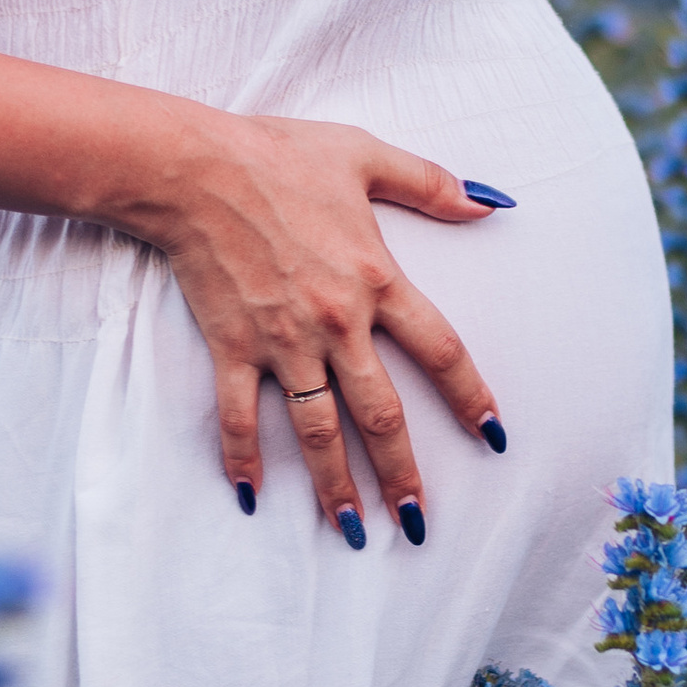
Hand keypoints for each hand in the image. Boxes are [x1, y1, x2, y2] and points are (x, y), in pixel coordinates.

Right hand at [125, 115, 510, 542]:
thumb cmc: (277, 154)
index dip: (470, 397)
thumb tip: (489, 202)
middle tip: (418, 521)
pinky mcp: (233, 347)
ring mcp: (282, 342)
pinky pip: (239, 416)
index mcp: (377, 279)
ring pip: (317, 429)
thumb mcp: (364, 155)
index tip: (492, 436)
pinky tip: (251, 496)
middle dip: (403, 473)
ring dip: (336, 485)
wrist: (194, 168)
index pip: (440, 351)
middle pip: (381, 413)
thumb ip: (431, 183)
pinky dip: (244, 457)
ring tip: (352, 531)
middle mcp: (336, 323)